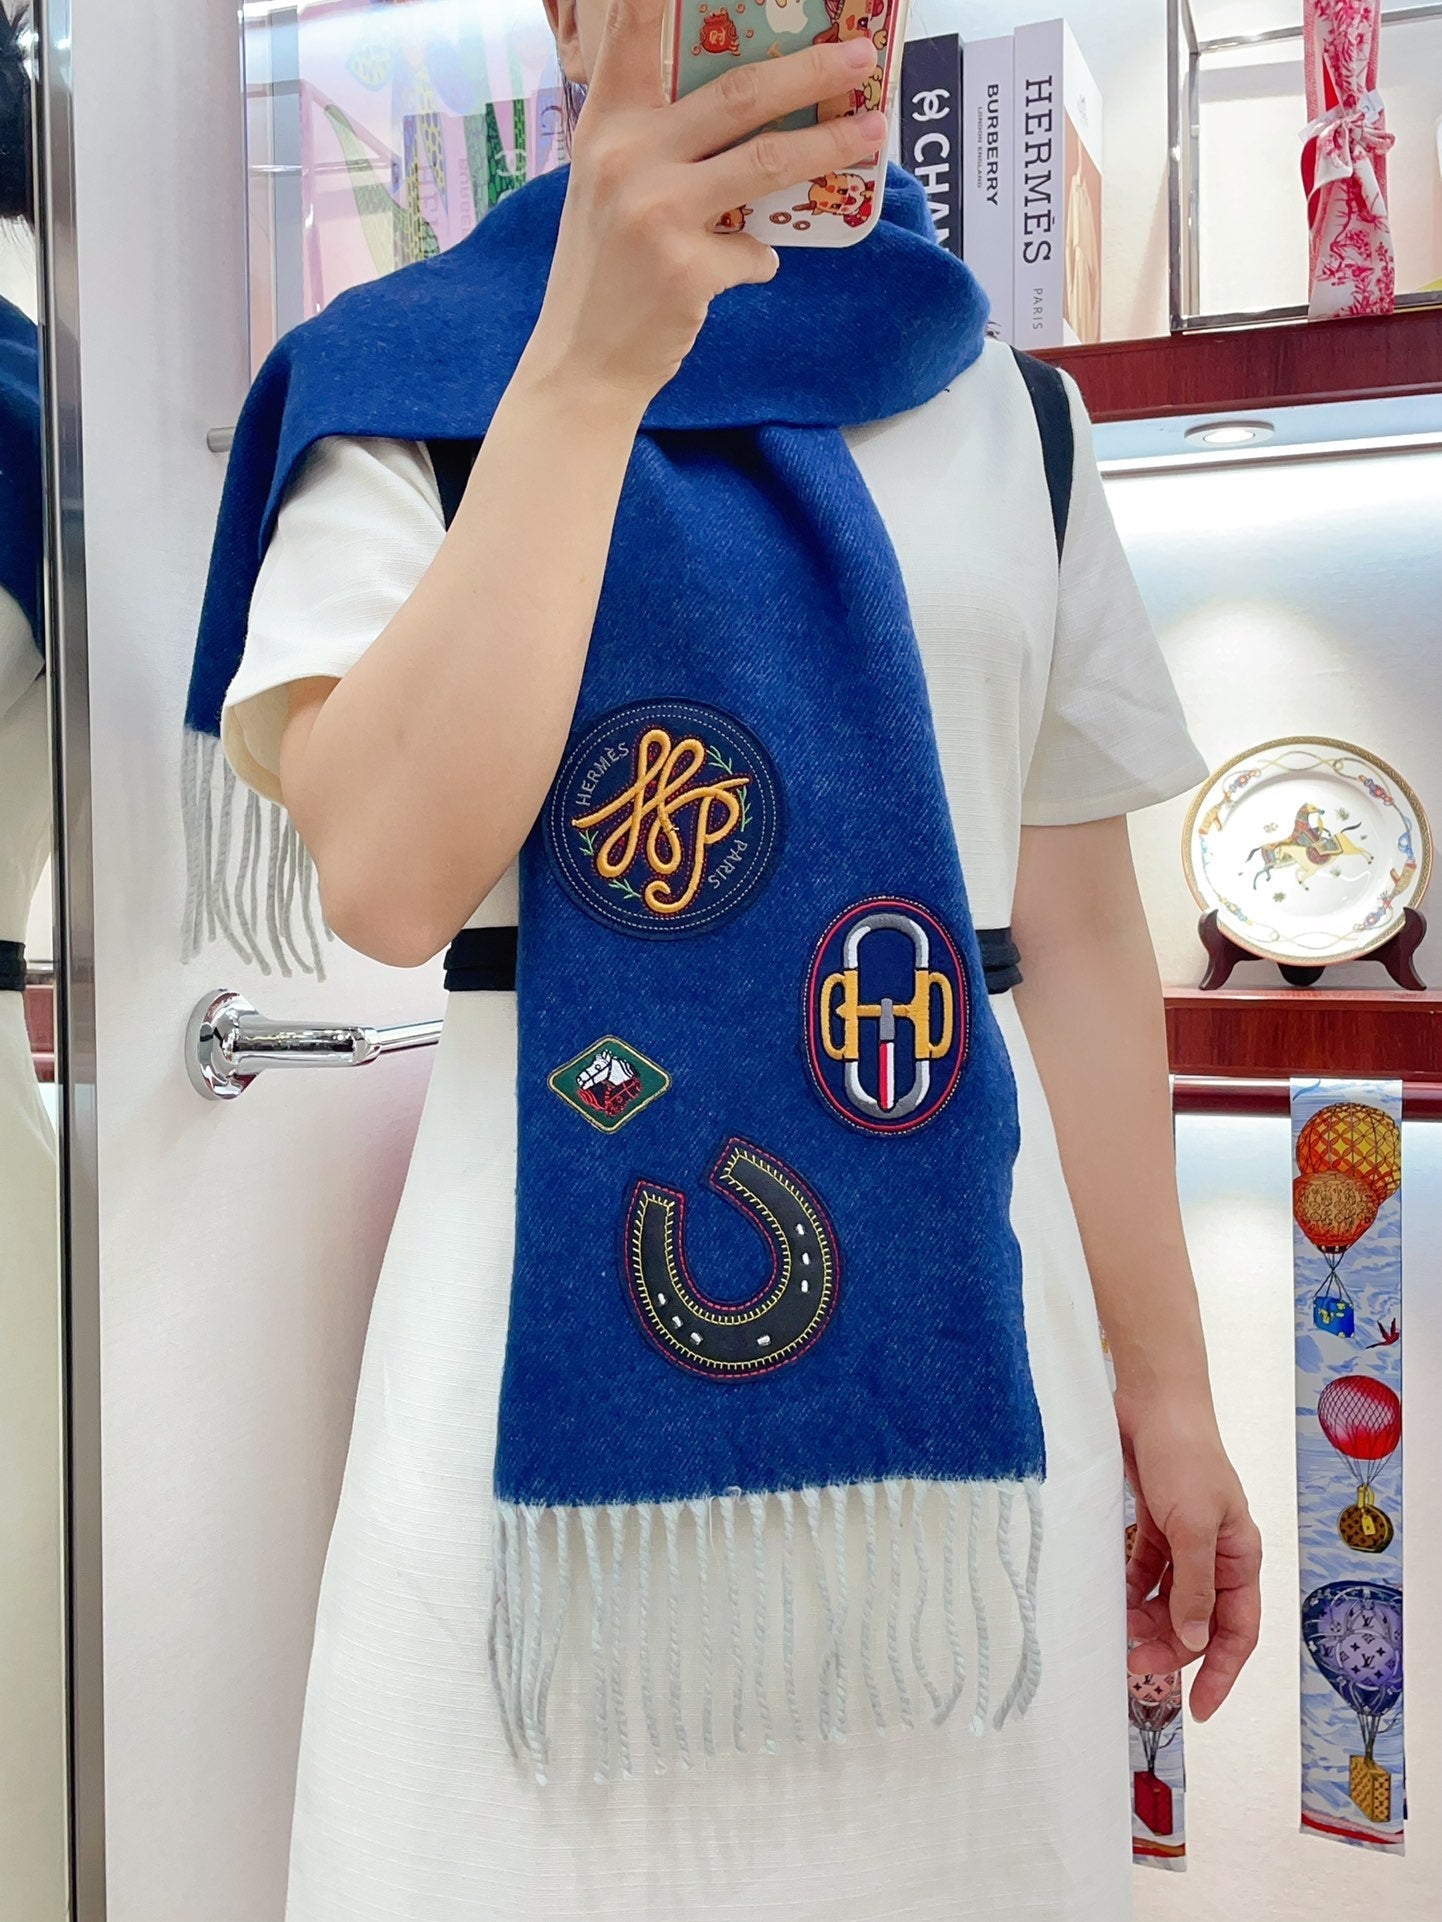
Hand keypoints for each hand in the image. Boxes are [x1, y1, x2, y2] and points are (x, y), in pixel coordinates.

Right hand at [524, 0, 887, 410]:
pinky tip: (748, 266)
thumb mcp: (609, 187)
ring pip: (766, 162)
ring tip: (870, 133)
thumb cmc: (604, 270)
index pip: (632, 30)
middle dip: (810, 70)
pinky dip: (761, 259)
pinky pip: (755, 251)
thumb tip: (748, 109)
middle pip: (738, 93)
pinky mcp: (685, 269)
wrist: (581, 362)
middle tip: (860, 58)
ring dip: (829, 146)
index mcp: (605, 125)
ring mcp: (655, 213)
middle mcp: (625, 157)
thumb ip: (657, 142)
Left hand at [1118, 1388, 1261, 1721]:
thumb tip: (1196, 1641)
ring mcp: (1183, 1537)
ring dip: (1148, 1622)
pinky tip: (1114, 1603)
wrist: (1152, 1400)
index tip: (1199, 1710)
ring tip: (1120, 1636)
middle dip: (1172, 1648)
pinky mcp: (1154, 1522)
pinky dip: (1132, 1590)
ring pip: (1170, 1599)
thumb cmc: (1184, 1456)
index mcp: (1239, 1556)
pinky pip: (1145, 1571)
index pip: (1238, 1631)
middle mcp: (1215, 1552)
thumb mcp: (1192, 1526)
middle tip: (1136, 1668)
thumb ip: (1194, 1586)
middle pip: (1199, 1620)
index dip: (1221, 1673)